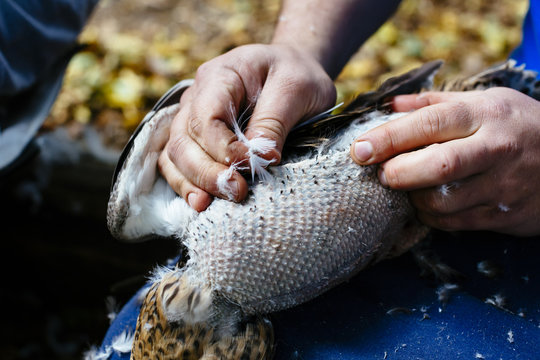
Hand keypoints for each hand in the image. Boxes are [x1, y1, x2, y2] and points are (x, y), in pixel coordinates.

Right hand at [158, 44, 335, 211]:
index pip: (206, 117)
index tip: (253, 164)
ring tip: (207, 205)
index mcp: (219, 76)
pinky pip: (178, 164)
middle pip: (183, 139)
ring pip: (174, 154)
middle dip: (205, 171)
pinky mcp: (196, 139)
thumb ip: (274, 121)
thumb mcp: (295, 88)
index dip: (224, 147)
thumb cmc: (296, 75)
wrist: (294, 70)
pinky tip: (201, 203)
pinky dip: (186, 184)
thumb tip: (261, 158)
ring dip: (191, 182)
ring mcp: (192, 118)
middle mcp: (197, 97)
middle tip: (236, 191)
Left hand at [351, 87, 539, 235]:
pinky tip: (428, 204)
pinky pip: (455, 223)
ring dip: (414, 198)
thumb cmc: (519, 126)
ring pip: (443, 201)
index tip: (359, 150)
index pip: (429, 123)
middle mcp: (496, 149)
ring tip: (407, 187)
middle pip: (437, 165)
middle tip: (380, 174)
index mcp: (486, 114)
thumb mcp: (486, 102)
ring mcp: (503, 186)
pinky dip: (432, 216)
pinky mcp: (505, 215)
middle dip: (398, 173)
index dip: (389, 138)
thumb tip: (391, 106)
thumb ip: (436, 104)